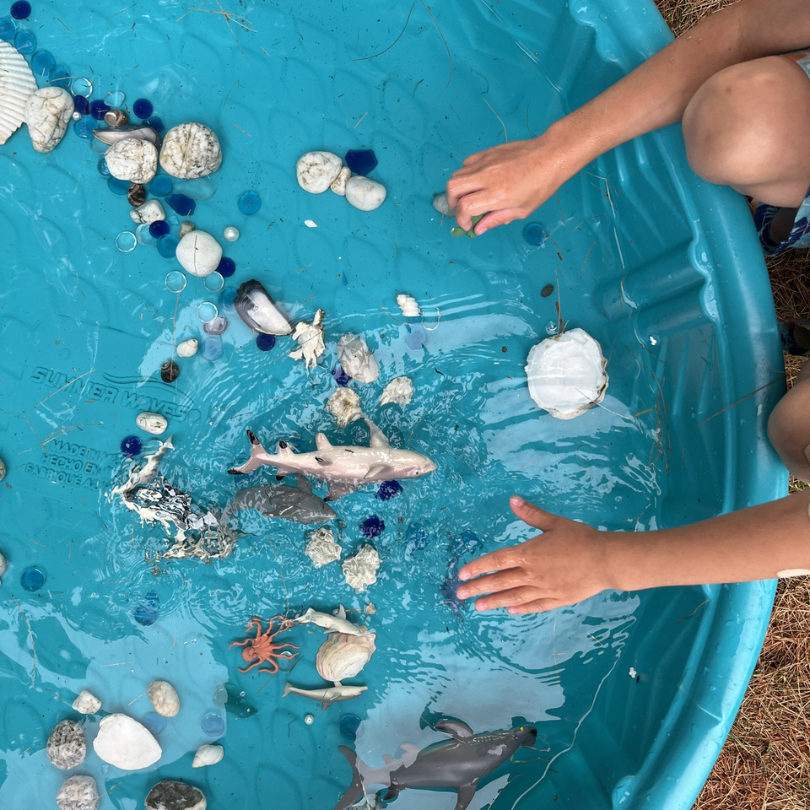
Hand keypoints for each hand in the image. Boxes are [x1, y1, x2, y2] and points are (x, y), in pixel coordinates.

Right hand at [445, 132, 574, 235]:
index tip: (468, 225)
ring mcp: (486, 162)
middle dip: (452, 203)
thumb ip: (497, 219)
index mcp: (497, 195)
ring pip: (456, 175)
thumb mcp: (522, 210)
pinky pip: (467, 163)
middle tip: (462, 210)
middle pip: (452, 188)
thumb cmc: (541, 186)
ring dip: (458, 189)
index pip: (464, 207)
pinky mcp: (487, 152)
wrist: (550, 156)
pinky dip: (465, 174)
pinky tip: (476, 181)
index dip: (461, 220)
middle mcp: (487, 177)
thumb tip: (479, 229)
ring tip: (469, 196)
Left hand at [456, 496, 615, 613]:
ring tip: (478, 607)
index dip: (478, 567)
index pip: (497, 561)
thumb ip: (531, 514)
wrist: (605, 560)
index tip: (462, 574)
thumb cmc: (581, 538)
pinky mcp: (557, 599)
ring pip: (513, 597)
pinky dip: (521, 609)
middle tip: (460, 594)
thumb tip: (513, 500)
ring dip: (494, 602)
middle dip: (478, 588)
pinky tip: (510, 611)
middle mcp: (532, 574)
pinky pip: (534, 605)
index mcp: (529, 554)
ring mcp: (543, 589)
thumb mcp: (554, 523)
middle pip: (500, 582)